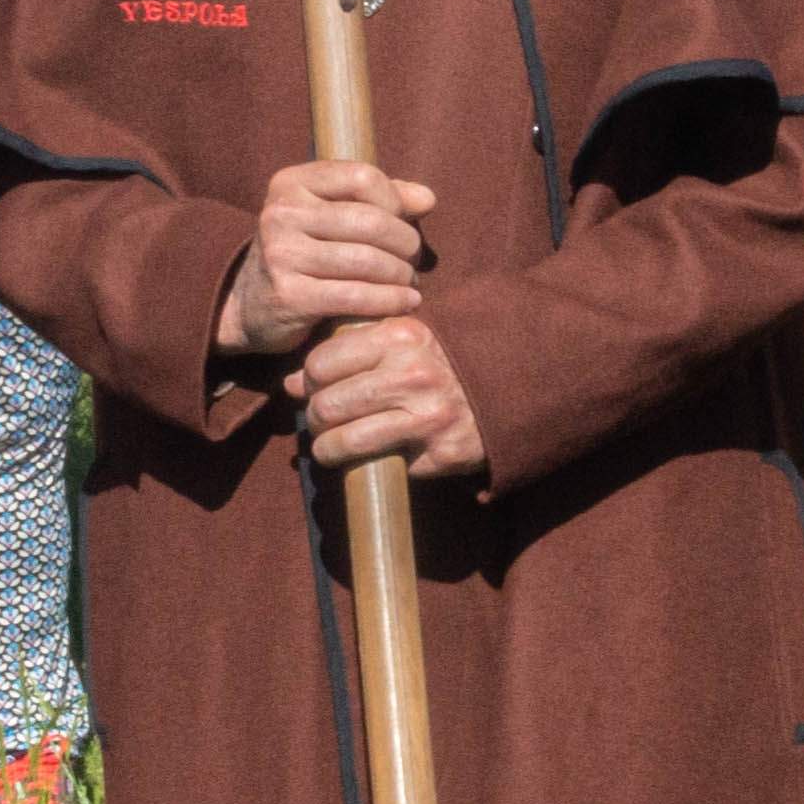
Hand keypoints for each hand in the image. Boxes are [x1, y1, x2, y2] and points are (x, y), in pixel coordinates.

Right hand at [217, 155, 434, 369]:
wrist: (250, 303)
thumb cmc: (306, 251)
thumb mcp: (333, 213)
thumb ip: (382, 199)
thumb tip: (427, 198)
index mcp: (291, 182)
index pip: (363, 177)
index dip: (395, 201)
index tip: (403, 222)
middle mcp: (281, 213)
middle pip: (372, 221)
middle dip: (406, 244)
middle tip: (412, 261)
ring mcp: (281, 254)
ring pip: (368, 261)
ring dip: (401, 275)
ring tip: (409, 283)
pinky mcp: (288, 295)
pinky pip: (356, 296)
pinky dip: (391, 300)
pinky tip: (406, 302)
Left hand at [286, 314, 489, 481]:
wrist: (513, 392)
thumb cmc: (443, 364)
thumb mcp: (401, 344)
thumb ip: (348, 354)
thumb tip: (290, 383)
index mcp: (402, 337)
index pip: (321, 363)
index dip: (311, 380)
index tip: (320, 388)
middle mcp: (415, 374)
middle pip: (327, 405)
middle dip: (316, 419)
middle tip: (324, 422)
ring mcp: (431, 416)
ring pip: (345, 441)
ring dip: (327, 449)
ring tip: (331, 447)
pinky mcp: (442, 453)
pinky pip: (382, 465)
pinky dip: (370, 466)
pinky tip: (376, 457)